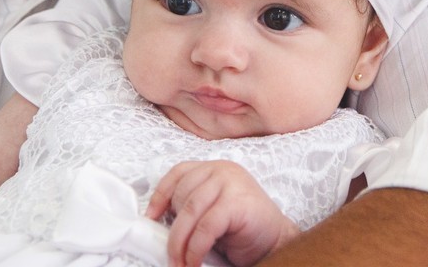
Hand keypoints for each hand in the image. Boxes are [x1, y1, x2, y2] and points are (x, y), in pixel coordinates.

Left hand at [148, 160, 299, 266]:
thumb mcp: (211, 212)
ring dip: (179, 243)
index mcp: (213, 169)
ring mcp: (230, 182)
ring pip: (189, 211)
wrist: (276, 240)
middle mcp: (221, 170)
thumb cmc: (242, 229)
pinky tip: (194, 262)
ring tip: (179, 263)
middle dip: (172, 230)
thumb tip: (158, 224)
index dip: (160, 195)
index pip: (178, 173)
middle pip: (181, 196)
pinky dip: (195, 248)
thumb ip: (191, 208)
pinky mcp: (237, 202)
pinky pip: (205, 227)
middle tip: (171, 255)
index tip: (151, 218)